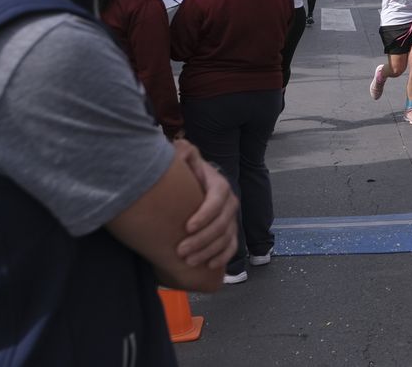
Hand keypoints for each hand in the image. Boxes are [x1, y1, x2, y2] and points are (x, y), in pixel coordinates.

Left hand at [175, 141, 238, 268]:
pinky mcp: (229, 233)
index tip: (187, 227)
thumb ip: (182, 153)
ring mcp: (230, 219)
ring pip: (226, 237)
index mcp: (218, 185)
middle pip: (222, 223)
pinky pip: (231, 247)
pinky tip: (209, 265)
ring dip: (209, 251)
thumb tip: (180, 146)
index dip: (205, 214)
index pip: (218, 198)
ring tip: (189, 260)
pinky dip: (222, 257)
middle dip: (203, 239)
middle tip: (181, 251)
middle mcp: (229, 203)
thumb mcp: (184, 160)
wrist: (192, 189)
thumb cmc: (185, 176)